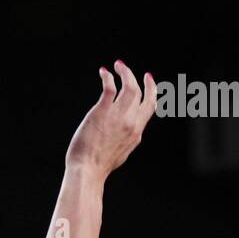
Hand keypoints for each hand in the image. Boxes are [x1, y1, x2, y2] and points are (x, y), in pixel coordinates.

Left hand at [66, 61, 155, 178]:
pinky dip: (108, 76)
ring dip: (125, 72)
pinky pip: (109, 87)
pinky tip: (104, 72)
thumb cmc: (99, 166)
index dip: (151, 90)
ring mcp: (118, 116)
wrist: (87, 171)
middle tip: (130, 70)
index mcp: (136, 133)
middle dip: (139, 78)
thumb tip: (130, 135)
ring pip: (129, 86)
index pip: (149, 106)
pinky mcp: (102, 111)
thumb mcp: (122, 153)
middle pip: (142, 93)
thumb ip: (127, 140)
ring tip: (117, 66)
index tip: (148, 81)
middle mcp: (131, 122)